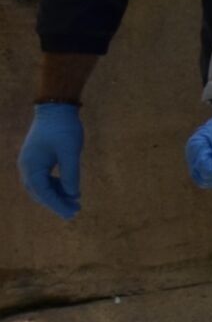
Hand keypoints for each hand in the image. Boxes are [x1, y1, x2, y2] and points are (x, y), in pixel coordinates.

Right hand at [19, 102, 84, 220]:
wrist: (56, 108)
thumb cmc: (63, 128)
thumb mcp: (70, 152)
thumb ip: (70, 174)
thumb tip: (72, 194)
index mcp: (31, 166)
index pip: (43, 192)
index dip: (57, 205)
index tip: (72, 213)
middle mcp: (27, 167)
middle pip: (40, 192)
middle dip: (56, 203)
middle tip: (74, 212)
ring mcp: (31, 162)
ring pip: (42, 186)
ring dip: (57, 195)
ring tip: (74, 202)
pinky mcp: (38, 159)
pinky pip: (44, 178)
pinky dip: (56, 185)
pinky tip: (69, 189)